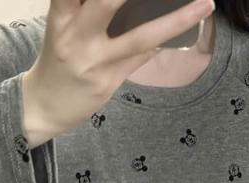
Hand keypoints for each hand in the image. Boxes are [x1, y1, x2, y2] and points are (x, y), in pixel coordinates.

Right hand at [22, 0, 215, 139]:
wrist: (43, 106)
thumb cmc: (60, 59)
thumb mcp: (65, 26)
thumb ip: (92, 9)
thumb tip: (141, 2)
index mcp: (62, 15)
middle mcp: (76, 36)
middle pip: (109, 1)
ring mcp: (94, 62)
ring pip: (140, 36)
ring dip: (177, 19)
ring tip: (204, 4)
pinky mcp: (107, 82)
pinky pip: (142, 58)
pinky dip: (163, 41)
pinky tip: (185, 28)